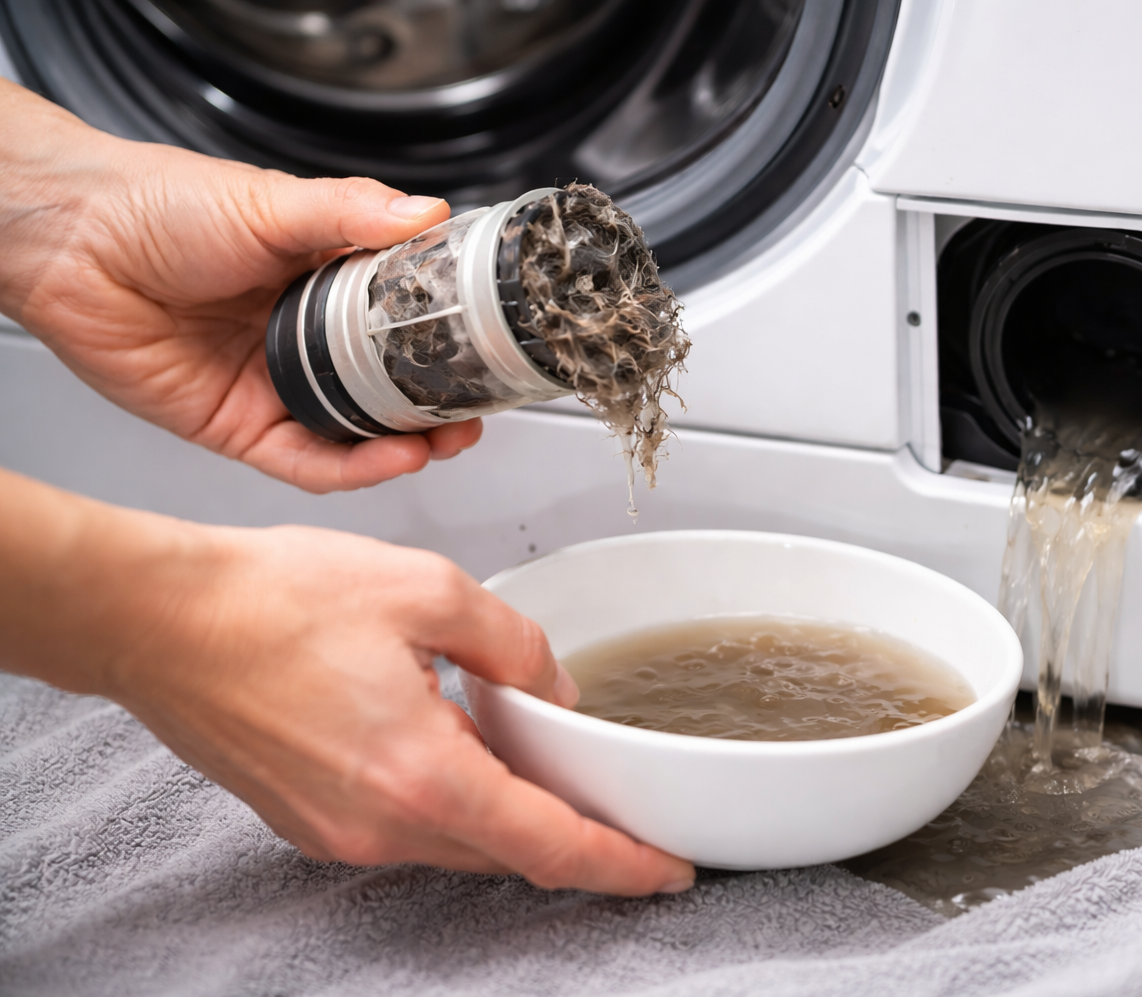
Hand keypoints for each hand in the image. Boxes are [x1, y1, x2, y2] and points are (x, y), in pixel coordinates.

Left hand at [0, 79, 477, 493]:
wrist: (73, 240)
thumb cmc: (158, 206)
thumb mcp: (275, 201)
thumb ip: (353, 213)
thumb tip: (427, 213)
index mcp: (322, 283)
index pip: (404, 324)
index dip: (448, 345)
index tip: (486, 353)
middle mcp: (302, 340)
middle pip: (388, 391)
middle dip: (439, 410)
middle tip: (476, 413)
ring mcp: (273, 386)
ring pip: (355, 434)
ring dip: (406, 445)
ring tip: (445, 439)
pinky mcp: (237, 427)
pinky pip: (305, 462)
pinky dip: (352, 467)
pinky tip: (390, 457)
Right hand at [0, 469, 693, 894]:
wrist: (155, 620)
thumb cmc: (269, 601)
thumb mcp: (427, 591)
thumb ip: (513, 645)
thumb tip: (555, 687)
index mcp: (423, 776)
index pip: (551, 846)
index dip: (622, 864)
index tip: (668, 868)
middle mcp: (380, 826)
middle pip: (508, 853)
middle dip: (572, 837)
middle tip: (619, 806)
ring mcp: (339, 834)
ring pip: (458, 845)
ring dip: (508, 817)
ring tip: (540, 767)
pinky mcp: (310, 823)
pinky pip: (407, 831)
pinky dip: (452, 805)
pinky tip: (458, 752)